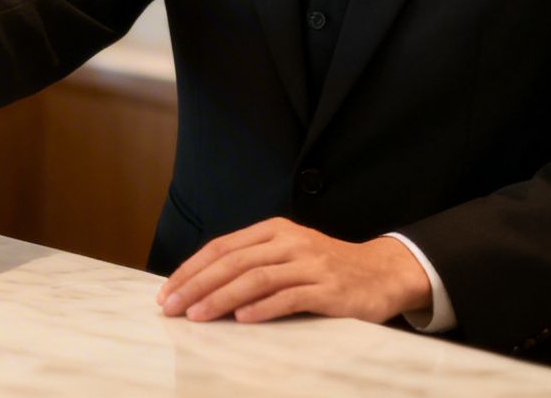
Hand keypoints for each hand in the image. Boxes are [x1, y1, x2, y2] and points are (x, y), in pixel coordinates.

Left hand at [155, 218, 430, 324]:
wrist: (382, 272)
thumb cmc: (325, 267)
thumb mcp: (287, 254)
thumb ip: (252, 263)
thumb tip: (202, 286)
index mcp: (274, 231)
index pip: (222, 247)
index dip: (192, 269)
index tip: (167, 291)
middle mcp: (289, 242)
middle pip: (233, 262)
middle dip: (197, 285)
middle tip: (171, 307)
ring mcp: (310, 265)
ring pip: (256, 278)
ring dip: (222, 298)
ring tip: (197, 315)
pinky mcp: (329, 290)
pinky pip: (290, 297)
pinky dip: (263, 308)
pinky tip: (242, 319)